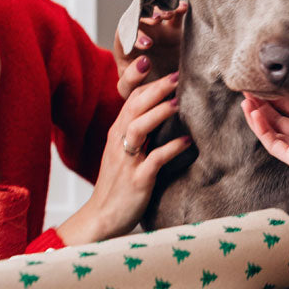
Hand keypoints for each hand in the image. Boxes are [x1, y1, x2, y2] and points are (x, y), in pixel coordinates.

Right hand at [58, 71, 191, 243]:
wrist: (101, 218)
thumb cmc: (116, 186)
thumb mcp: (122, 154)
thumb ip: (137, 134)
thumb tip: (160, 115)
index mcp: (117, 134)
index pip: (131, 100)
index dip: (149, 83)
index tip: (168, 70)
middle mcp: (119, 143)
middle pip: (135, 106)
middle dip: (156, 89)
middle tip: (178, 75)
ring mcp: (127, 161)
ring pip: (139, 127)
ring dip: (160, 112)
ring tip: (179, 102)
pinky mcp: (137, 180)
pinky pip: (154, 159)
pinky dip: (171, 148)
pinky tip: (187, 141)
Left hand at [113, 2, 187, 96]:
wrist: (165, 94)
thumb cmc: (141, 92)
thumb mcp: (131, 90)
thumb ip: (131, 79)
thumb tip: (143, 62)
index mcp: (125, 48)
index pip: (124, 34)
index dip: (134, 35)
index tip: (148, 44)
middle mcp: (139, 36)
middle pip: (139, 17)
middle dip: (147, 16)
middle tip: (157, 20)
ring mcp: (157, 32)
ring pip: (156, 12)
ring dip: (162, 9)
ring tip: (169, 14)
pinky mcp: (174, 31)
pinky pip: (175, 14)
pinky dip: (178, 8)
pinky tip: (183, 8)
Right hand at [241, 69, 288, 209]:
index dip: (276, 96)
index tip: (263, 83)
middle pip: (277, 118)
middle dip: (261, 104)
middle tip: (246, 89)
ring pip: (271, 130)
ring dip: (256, 116)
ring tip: (245, 99)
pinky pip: (273, 144)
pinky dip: (261, 130)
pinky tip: (255, 113)